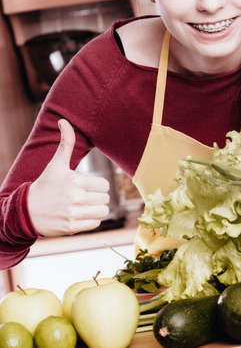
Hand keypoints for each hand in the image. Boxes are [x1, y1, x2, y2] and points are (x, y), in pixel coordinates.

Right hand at [28, 119, 109, 236]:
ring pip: (103, 211)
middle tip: (85, 196)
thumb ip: (66, 143)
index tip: (87, 185)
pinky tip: (80, 215)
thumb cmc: (46, 184)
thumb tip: (64, 120)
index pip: (104, 185)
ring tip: (84, 206)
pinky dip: (91, 220)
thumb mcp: (56, 164)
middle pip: (105, 198)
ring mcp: (73, 214)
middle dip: (97, 197)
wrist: (27, 210)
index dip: (97, 185)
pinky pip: (95, 223)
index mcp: (75, 181)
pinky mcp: (71, 228)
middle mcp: (74, 198)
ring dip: (96, 209)